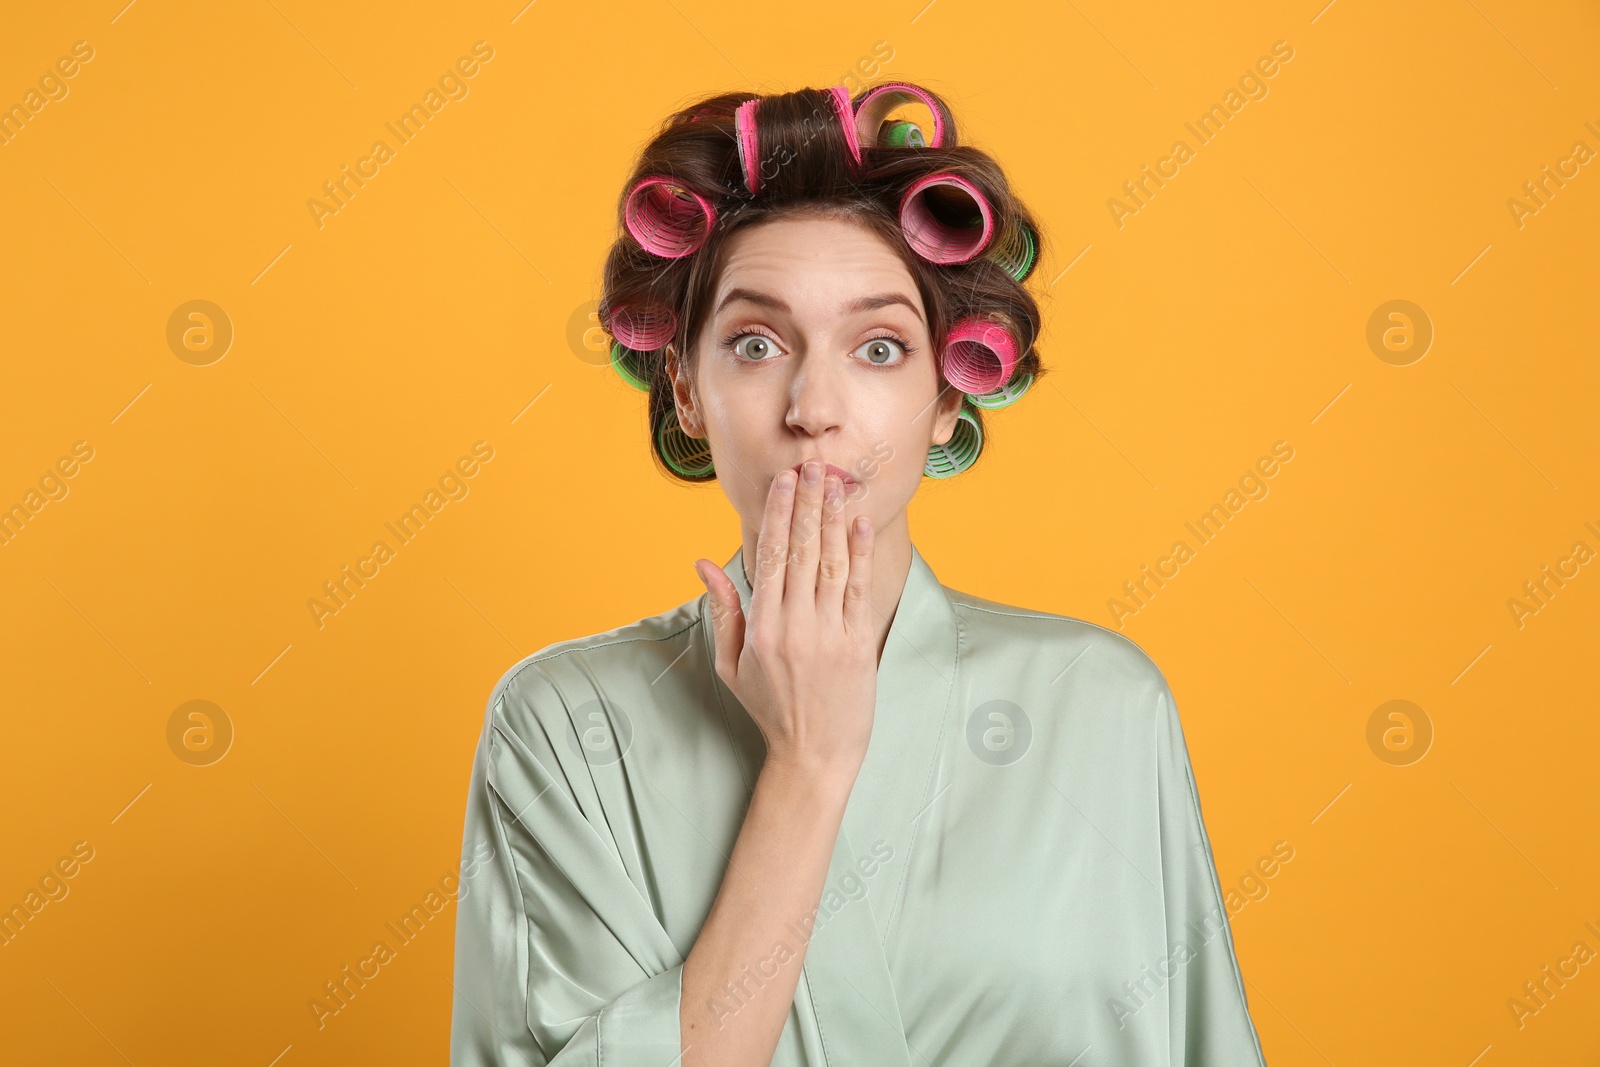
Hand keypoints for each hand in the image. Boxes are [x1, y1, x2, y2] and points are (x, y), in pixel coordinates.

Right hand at [694, 460, 877, 778]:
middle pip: (800, 550)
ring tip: (835, 482)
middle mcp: (794, 626)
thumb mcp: (732, 664)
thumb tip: (701, 562)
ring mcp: (828, 634)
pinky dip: (860, 553)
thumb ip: (723, 610)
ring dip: (833, 518)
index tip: (784, 481)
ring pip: (830, 563)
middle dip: (807, 503)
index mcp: (761, 628)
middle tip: (813, 465)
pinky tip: (860, 523)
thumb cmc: (769, 708)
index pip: (769, 556)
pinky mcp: (857, 644)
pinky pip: (857, 589)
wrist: (813, 754)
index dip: (777, 514)